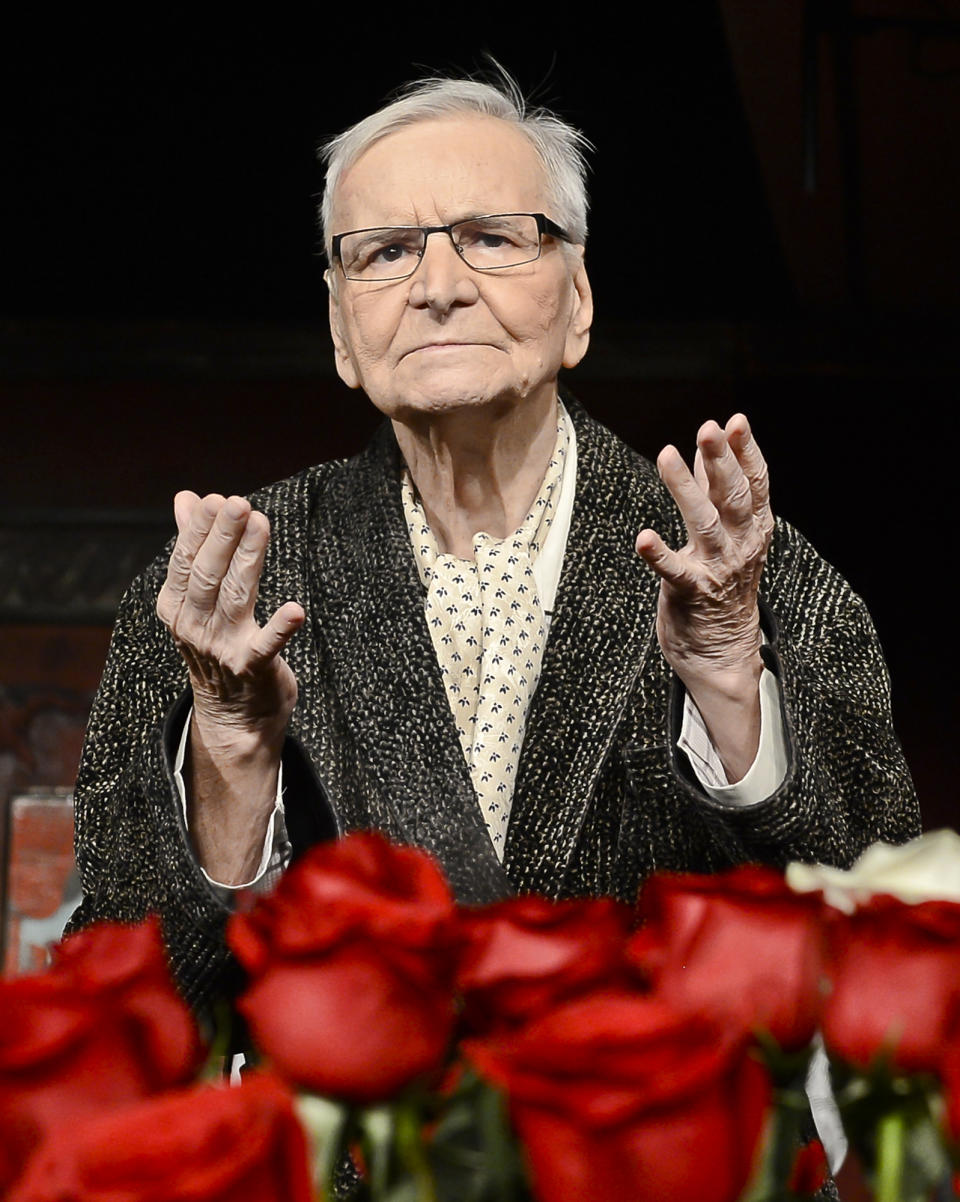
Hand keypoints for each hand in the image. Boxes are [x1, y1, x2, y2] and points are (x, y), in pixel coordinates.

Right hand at [156, 491, 304, 882]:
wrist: (232, 719)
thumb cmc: (219, 646)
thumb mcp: (198, 598)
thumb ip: (194, 547)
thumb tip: (186, 497)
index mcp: (177, 606)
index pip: (185, 561)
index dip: (200, 529)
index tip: (216, 498)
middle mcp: (194, 626)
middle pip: (208, 574)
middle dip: (223, 536)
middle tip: (238, 502)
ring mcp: (222, 648)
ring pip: (234, 596)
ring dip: (248, 559)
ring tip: (260, 523)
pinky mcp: (253, 669)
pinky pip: (266, 646)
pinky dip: (281, 629)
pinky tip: (297, 610)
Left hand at [635, 415, 773, 779]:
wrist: (723, 652)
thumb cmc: (721, 588)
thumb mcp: (727, 536)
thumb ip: (715, 493)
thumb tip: (705, 452)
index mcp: (752, 529)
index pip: (755, 484)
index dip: (746, 452)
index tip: (736, 422)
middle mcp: (740, 546)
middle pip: (732, 496)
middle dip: (721, 460)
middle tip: (708, 428)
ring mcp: (717, 569)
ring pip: (705, 523)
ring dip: (686, 489)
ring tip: (667, 456)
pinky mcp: (690, 592)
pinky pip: (674, 571)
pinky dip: (658, 555)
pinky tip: (643, 538)